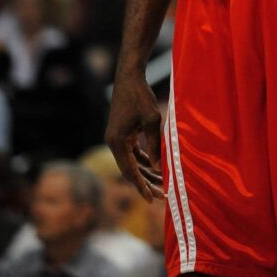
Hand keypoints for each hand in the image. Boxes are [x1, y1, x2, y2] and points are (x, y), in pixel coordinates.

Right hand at [105, 68, 164, 201]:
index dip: (141, 186)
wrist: (129, 76)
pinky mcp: (122, 133)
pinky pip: (132, 152)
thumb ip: (154, 144)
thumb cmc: (141, 95)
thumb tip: (158, 167)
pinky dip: (143, 160)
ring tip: (163, 183)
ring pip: (132, 162)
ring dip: (146, 172)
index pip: (129, 171)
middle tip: (161, 195)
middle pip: (130, 170)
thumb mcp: (152, 120)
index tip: (151, 199)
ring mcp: (116, 138)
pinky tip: (156, 167)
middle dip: (146, 183)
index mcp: (117, 142)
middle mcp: (113, 142)